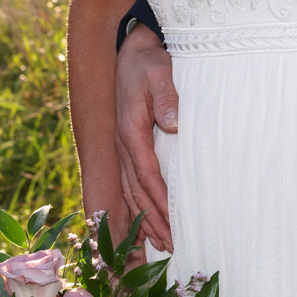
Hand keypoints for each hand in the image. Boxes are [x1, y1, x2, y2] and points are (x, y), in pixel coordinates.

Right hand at [114, 24, 177, 252]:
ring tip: (161, 244)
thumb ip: (167, 96)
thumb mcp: (158, 72)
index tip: (174, 223)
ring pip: (131, 192)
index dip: (159, 201)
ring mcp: (122, 148)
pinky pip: (129, 183)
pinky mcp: (127, 147)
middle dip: (153, 220)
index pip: (147, 174)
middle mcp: (123, 145)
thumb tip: (174, 123)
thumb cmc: (149, 63)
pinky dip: (137, 206)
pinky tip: (147, 223)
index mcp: (130, 131)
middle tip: (172, 246)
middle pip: (136, 191)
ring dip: (144, 219)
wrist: (132, 50)